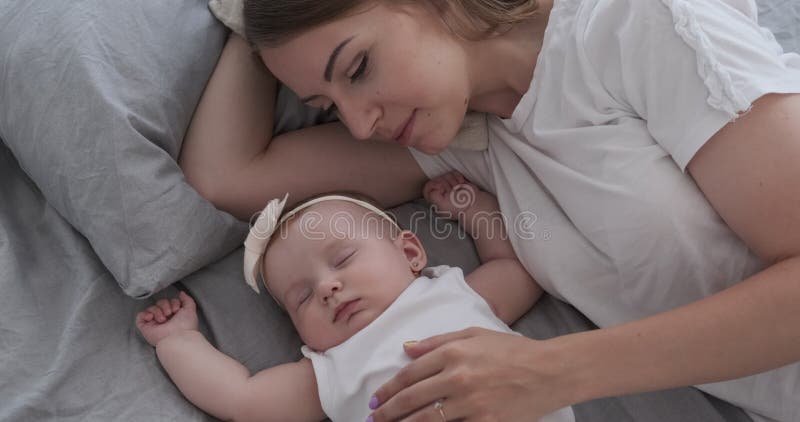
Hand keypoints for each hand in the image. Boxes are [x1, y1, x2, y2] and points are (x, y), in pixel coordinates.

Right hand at [135, 291, 198, 346]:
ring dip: (157, 311)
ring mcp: (154, 323)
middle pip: (160, 303)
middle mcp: (164, 319)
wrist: (177, 338)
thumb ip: (187, 299)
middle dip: (165, 305)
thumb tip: (181, 293)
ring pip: (151, 308)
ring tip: (162, 319)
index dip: (173, 302)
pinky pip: (140, 316)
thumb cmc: (185, 326)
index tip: (177, 309)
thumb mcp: (190, 309)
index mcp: (174, 315)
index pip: (169, 302)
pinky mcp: (146, 328)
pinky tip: (151, 317)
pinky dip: (145, 314)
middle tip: (169, 314)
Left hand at [368, 327, 570, 420]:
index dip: (388, 389)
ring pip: (426, 420)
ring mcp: (471, 403)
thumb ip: (437, 341)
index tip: (376, 399)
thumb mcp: (474, 334)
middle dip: (387, 412)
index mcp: (454, 352)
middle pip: (412, 399)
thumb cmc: (513, 350)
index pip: (410, 374)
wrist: (549, 371)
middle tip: (373, 420)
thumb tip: (406, 348)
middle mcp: (458, 377)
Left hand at [423, 171, 488, 220]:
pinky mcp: (455, 180)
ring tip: (457, 189)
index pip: (428, 186)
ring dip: (453, 181)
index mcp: (433, 198)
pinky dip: (458, 177)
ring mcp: (448, 185)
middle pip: (437, 179)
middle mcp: (439, 191)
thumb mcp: (442, 205)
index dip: (434, 185)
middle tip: (452, 192)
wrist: (474, 204)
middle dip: (446, 183)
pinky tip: (461, 184)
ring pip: (445, 175)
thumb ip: (433, 196)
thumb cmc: (458, 207)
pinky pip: (453, 173)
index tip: (442, 188)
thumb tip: (434, 187)